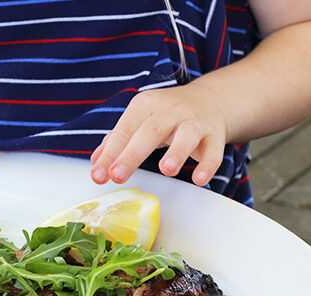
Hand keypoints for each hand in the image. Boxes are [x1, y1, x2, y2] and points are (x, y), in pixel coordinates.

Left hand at [90, 84, 228, 185]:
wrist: (209, 100)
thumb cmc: (166, 115)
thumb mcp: (139, 120)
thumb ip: (117, 140)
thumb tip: (96, 162)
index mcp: (145, 105)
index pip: (124, 130)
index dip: (110, 153)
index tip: (99, 175)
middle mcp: (169, 111)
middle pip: (150, 131)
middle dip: (132, 154)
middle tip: (117, 176)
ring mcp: (193, 122)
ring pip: (186, 135)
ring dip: (177, 152)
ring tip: (166, 170)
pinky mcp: (214, 135)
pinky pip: (213, 150)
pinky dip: (208, 165)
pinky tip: (199, 179)